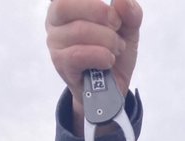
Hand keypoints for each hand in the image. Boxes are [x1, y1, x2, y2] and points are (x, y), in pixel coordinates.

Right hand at [46, 0, 142, 132]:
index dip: (96, 2)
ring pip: (79, 30)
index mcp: (67, 4)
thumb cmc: (113, 52)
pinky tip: (108, 60)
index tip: (114, 14)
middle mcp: (55, 19)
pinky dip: (100, 56)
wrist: (112, 89)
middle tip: (117, 27)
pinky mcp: (61, 64)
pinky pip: (78, 54)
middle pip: (67, 4)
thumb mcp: (127, 29)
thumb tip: (122, 1)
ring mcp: (55, 42)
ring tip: (116, 49)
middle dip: (100, 14)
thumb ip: (129, 12)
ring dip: (107, 40)